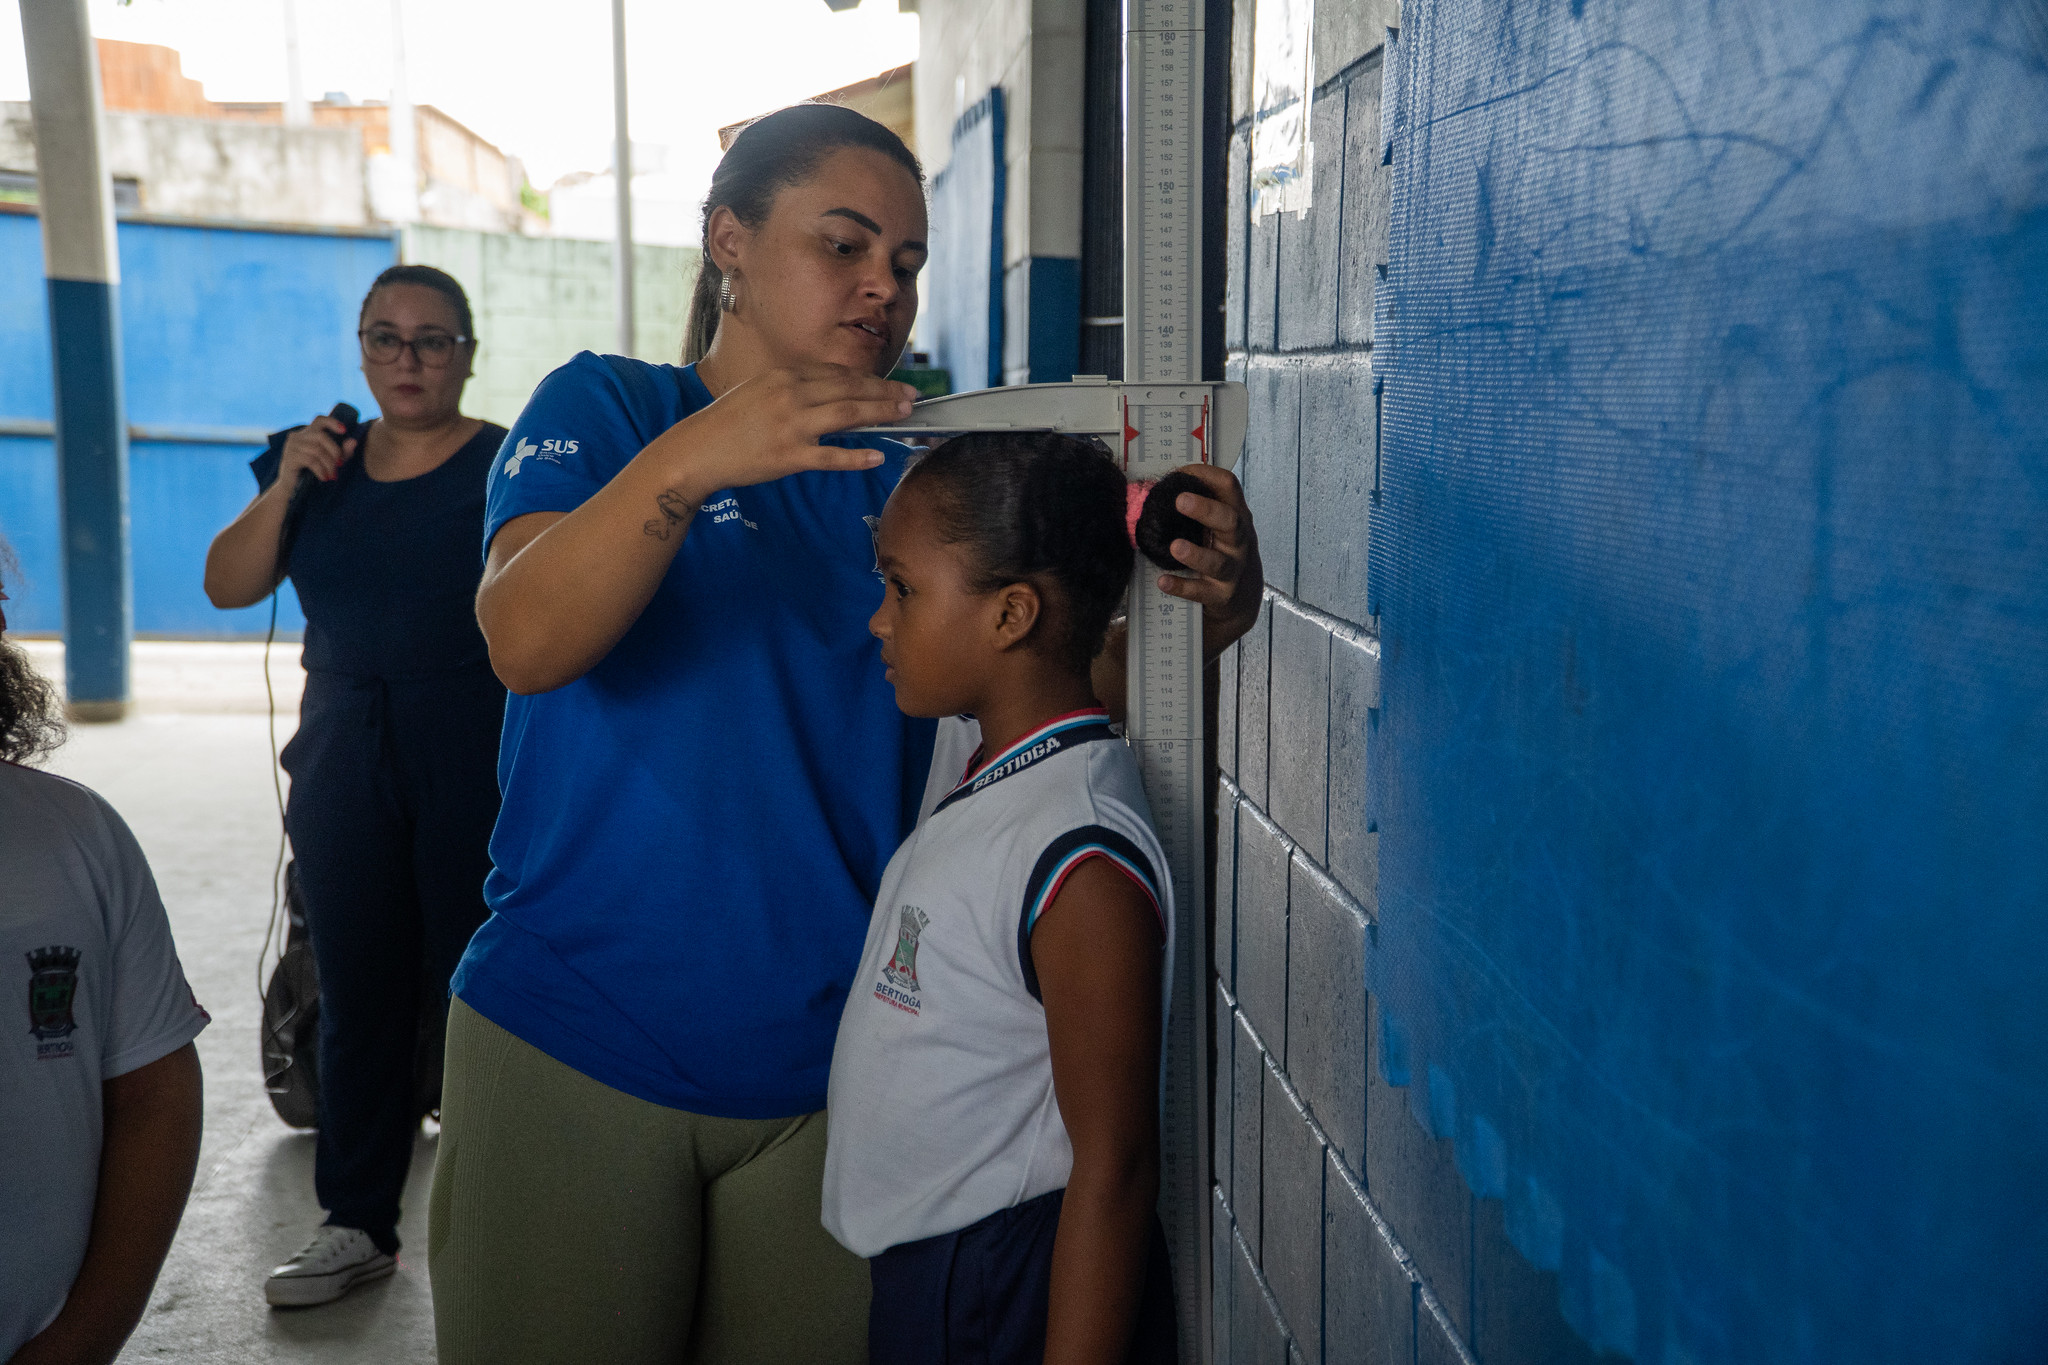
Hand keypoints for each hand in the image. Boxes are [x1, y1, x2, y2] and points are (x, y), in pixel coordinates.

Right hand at [277, 415, 356, 485]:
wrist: (292, 489)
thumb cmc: (312, 473)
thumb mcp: (331, 461)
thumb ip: (343, 452)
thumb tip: (353, 441)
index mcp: (306, 434)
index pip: (319, 420)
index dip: (332, 422)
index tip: (344, 430)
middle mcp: (297, 436)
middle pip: (321, 436)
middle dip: (335, 451)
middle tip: (340, 465)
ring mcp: (291, 446)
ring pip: (317, 450)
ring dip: (329, 464)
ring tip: (332, 476)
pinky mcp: (289, 457)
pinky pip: (310, 460)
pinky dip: (321, 470)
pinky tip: (324, 478)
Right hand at [660, 365, 916, 497]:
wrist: (697, 450)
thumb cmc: (728, 423)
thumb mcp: (760, 392)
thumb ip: (795, 389)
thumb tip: (831, 392)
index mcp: (784, 376)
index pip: (838, 374)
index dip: (870, 379)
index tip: (891, 384)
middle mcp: (791, 395)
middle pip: (850, 389)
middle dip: (885, 392)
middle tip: (912, 397)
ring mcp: (791, 425)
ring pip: (848, 415)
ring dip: (881, 413)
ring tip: (904, 415)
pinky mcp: (788, 456)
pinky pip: (830, 456)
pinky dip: (856, 457)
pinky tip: (878, 457)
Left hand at [1156, 464, 1263, 657]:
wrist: (1242, 599)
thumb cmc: (1223, 552)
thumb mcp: (1218, 526)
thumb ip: (1196, 508)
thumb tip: (1150, 487)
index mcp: (1236, 516)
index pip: (1229, 487)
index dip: (1206, 475)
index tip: (1181, 472)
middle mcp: (1238, 541)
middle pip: (1229, 521)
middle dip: (1206, 510)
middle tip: (1180, 501)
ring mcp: (1232, 569)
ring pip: (1217, 561)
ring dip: (1196, 554)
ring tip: (1175, 547)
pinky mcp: (1220, 595)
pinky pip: (1201, 591)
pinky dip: (1182, 587)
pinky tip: (1164, 582)